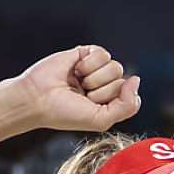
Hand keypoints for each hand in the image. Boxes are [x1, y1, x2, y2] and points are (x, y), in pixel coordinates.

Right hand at [12, 46, 140, 131]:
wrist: (38, 98)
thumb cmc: (65, 113)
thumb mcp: (101, 119)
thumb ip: (127, 105)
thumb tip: (136, 79)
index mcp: (109, 103)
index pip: (131, 96)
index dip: (114, 101)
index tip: (94, 106)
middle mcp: (104, 85)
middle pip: (122, 80)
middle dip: (101, 90)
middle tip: (81, 95)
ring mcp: (96, 69)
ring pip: (115, 67)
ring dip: (95, 78)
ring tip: (78, 83)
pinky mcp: (85, 53)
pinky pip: (102, 54)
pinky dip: (88, 64)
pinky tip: (75, 70)